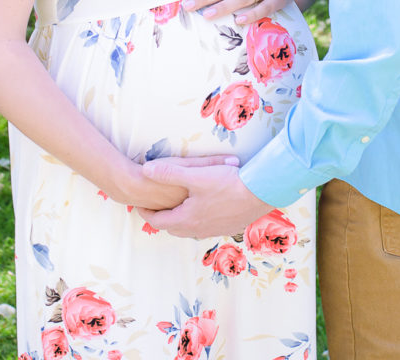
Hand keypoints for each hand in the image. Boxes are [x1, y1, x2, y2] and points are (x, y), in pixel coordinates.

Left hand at [137, 157, 269, 237]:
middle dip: (161, 217)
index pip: (157, 220)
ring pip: (189, 228)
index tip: (138, 204)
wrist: (261, 194)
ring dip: (180, 219)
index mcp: (186, 219)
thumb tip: (145, 170)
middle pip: (172, 227)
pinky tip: (203, 208)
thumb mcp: (195, 175)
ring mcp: (214, 230)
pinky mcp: (227, 227)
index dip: (145, 212)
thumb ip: (169, 173)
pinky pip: (204, 226)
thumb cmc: (228, 183)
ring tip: (176, 207)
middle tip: (155, 205)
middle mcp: (198, 229)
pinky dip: (196, 219)